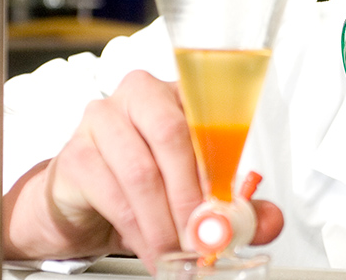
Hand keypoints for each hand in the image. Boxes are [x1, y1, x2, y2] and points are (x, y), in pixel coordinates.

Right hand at [1, 70, 282, 273]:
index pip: (209, 113)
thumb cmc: (141, 185)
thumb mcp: (194, 194)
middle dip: (191, 195)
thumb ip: (235, 206)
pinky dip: (136, 229)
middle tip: (201, 236)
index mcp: (178, 95)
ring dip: (163, 221)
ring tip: (175, 251)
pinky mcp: (76, 153)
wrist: (80, 202)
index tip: (230, 206)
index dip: (222, 162)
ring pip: (141, 170)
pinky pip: (112, 193)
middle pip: (172, 134)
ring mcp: (102, 120)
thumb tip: (269, 222)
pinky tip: (149, 247)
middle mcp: (140, 96)